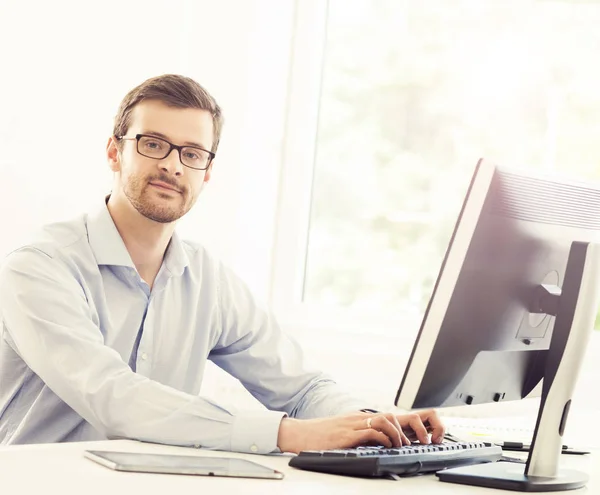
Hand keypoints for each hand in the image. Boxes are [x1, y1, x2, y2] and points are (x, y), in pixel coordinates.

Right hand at [277, 409, 444, 453]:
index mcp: (360, 418)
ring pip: (385, 420)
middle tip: (413, 443)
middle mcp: (360, 417)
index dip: (406, 425)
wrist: (299, 434)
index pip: (388, 416)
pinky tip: (385, 445)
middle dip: (407, 428)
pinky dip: (382, 438)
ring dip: (397, 434)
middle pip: (391, 415)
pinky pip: (370, 431)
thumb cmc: (321, 436)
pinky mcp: (347, 434)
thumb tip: (379, 445)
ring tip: (401, 445)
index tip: (418, 437)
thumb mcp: (344, 434)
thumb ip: (361, 435)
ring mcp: (353, 424)